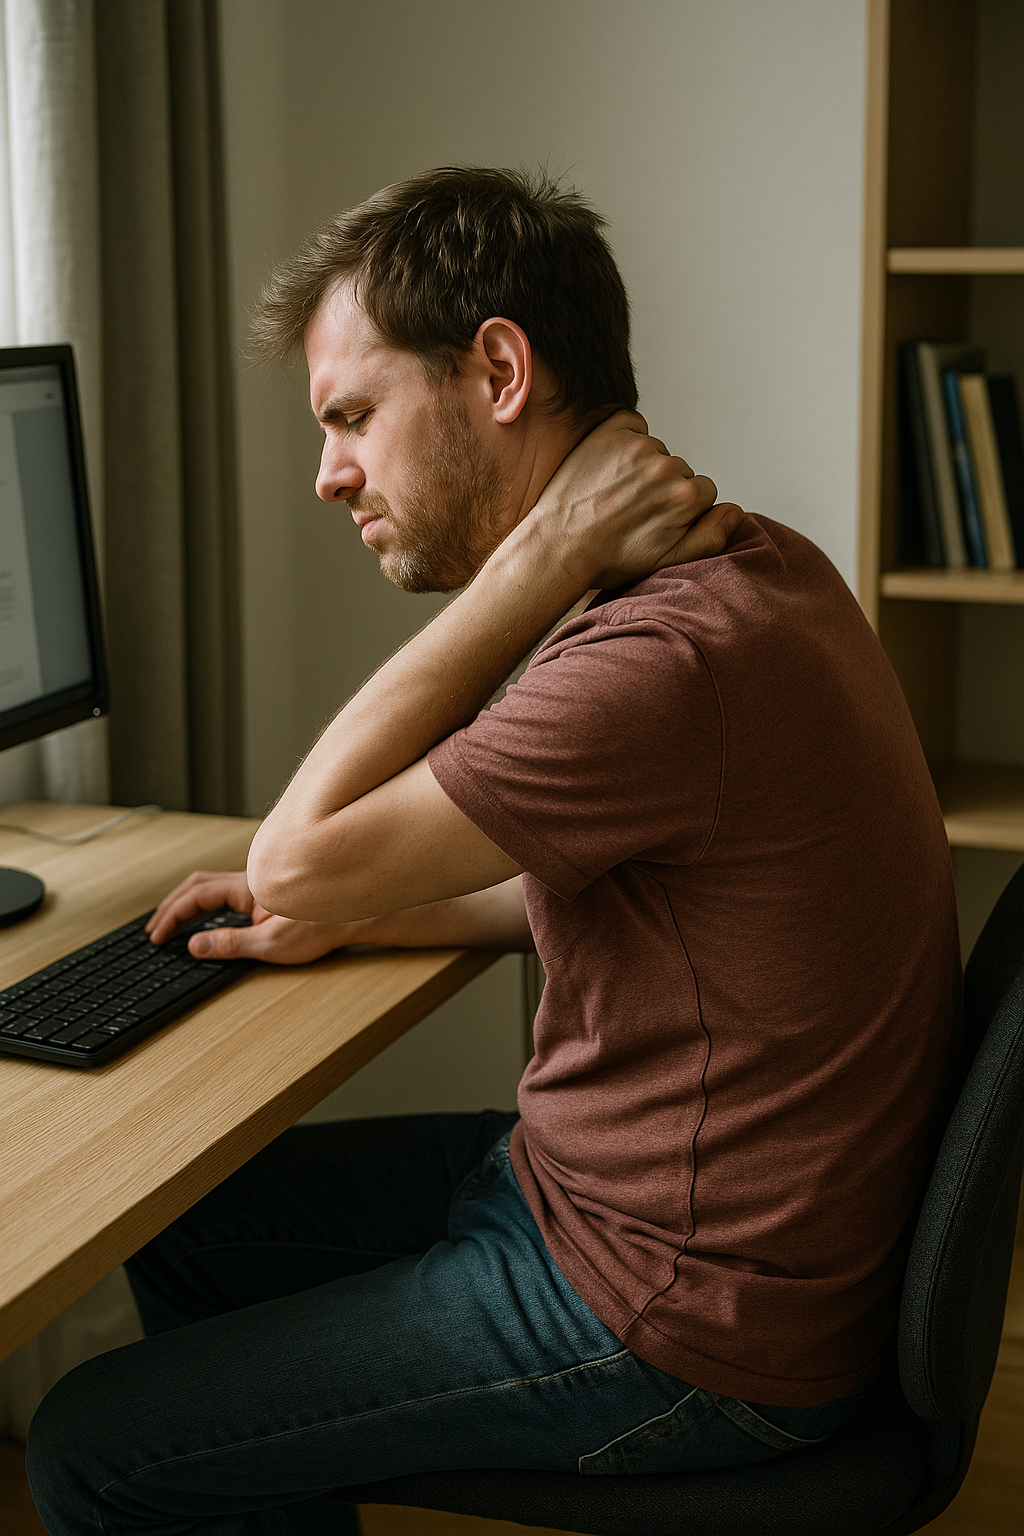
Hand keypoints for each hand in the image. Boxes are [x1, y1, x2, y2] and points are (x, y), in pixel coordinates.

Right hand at [145, 870, 358, 963]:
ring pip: (208, 885)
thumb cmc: (321, 927)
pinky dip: (202, 904)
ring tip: (169, 925)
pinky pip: (223, 891)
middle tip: (153, 930)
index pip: (195, 897)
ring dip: (185, 902)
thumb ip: (230, 945)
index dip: (171, 916)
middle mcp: (248, 881)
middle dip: (170, 906)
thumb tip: (194, 946)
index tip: (157, 937)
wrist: (354, 917)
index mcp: (246, 888)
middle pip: (196, 885)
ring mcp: (256, 885)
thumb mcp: (271, 945)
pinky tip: (202, 920)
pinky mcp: (264, 894)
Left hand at [534, 409, 743, 589]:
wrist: (558, 544)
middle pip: (679, 471)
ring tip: (614, 495)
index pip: (701, 492)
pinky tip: (608, 469)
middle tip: (630, 512)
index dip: (679, 510)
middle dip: (662, 488)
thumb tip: (736, 511)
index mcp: (686, 496)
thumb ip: (710, 537)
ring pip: (656, 451)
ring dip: (641, 467)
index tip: (653, 522)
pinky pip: (632, 425)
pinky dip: (625, 440)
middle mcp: (666, 465)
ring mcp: (636, 445)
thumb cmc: (610, 558)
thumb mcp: (668, 561)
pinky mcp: (611, 428)